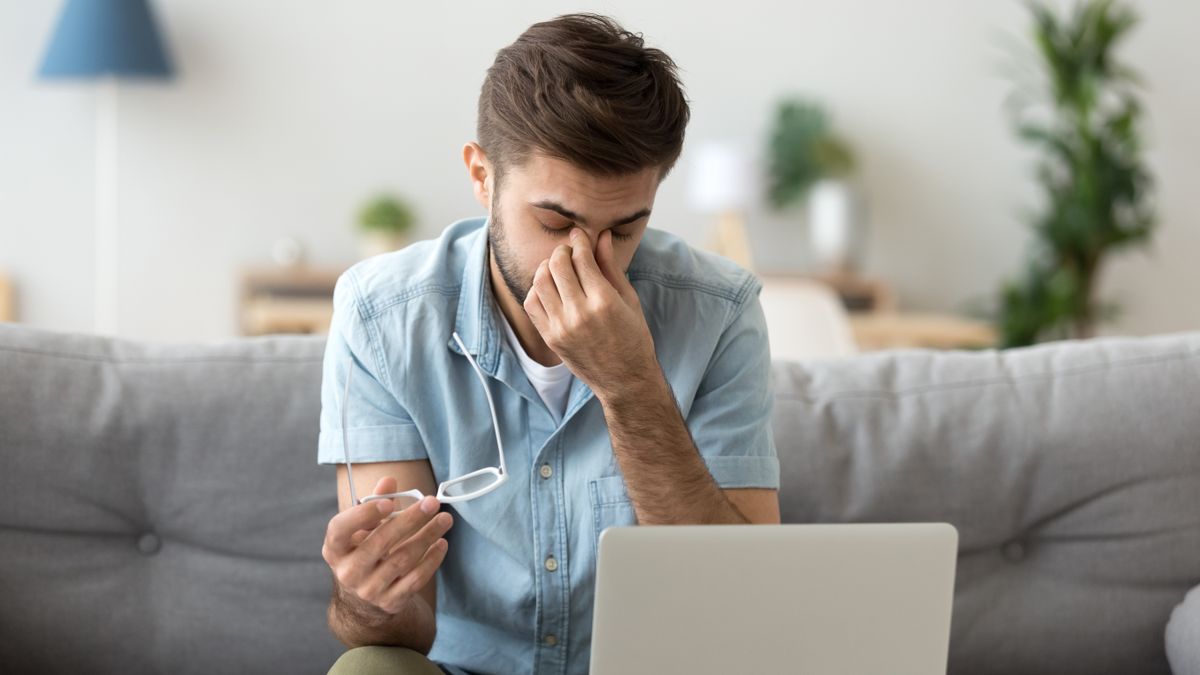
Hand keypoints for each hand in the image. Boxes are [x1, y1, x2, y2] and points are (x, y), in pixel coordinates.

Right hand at [322, 476, 452, 616]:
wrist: (365, 594)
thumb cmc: (365, 549)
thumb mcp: (363, 527)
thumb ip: (375, 502)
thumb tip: (389, 481)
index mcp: (335, 548)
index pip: (341, 529)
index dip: (364, 515)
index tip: (389, 503)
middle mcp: (348, 571)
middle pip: (380, 542)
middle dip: (410, 520)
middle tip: (432, 503)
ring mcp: (369, 589)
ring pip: (402, 560)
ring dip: (427, 536)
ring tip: (444, 519)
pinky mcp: (390, 601)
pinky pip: (415, 579)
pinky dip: (431, 560)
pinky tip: (441, 543)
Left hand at [523, 227, 658, 399]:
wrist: (624, 380)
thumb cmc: (633, 337)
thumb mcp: (628, 299)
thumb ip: (610, 266)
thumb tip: (600, 236)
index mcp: (603, 301)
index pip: (581, 257)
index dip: (578, 241)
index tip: (579, 235)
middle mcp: (579, 313)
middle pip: (557, 265)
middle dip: (562, 251)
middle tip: (569, 251)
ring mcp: (561, 327)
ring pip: (540, 281)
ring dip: (547, 267)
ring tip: (558, 268)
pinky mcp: (550, 337)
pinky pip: (531, 302)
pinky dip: (537, 289)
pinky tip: (551, 288)